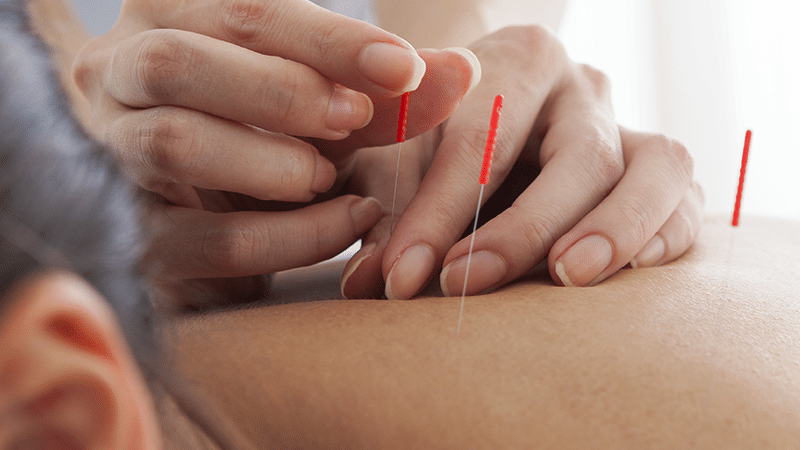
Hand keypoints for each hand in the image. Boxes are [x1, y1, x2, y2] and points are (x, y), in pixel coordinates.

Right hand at [71, 0, 478, 304]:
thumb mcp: (325, 101)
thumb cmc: (270, 132)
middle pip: (179, 63)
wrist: (213, 205)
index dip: (330, 41)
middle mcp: (116, 73)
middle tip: (354, 121)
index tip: (405, 70)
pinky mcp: (130, 230)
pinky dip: (285, 237)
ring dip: (273, 165)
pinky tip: (339, 224)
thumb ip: (385, 90)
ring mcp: (109, 151)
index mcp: (165, 15)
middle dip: (282, 93)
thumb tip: (462, 71)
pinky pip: (201, 237)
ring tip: (328, 179)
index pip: (245, 10)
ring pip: (176, 144)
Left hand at [339, 25, 703, 298]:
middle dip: (524, 228)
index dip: (438, 212)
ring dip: (616, 229)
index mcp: (517, 61)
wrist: (482, 116)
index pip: (483, 137)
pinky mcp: (657, 171)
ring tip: (568, 278)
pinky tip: (628, 272)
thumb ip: (382, 215)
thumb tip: (368, 283)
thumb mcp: (396, 160)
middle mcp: (583, 88)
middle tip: (466, 283)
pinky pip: (685, 197)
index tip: (400, 276)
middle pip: (580, 154)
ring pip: (657, 167)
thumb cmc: (432, 138)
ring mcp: (629, 126)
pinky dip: (664, 234)